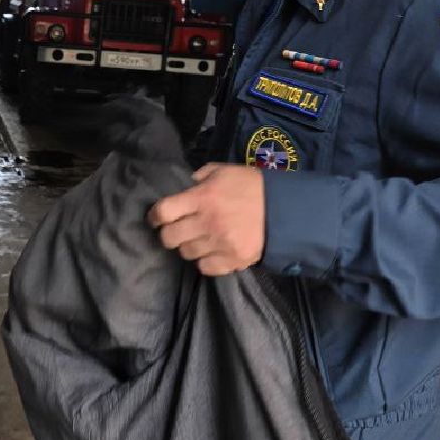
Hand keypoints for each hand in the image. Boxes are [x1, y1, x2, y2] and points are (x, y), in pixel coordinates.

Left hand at [148, 163, 266, 275]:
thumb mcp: (224, 171)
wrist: (286, 209)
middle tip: (176, 230)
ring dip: (188, 246)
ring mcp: (220, 243)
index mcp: (202, 197)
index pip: (163, 211)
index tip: (156, 218)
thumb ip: (200, 177)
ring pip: (186, 253)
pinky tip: (212, 251)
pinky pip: (205, 267)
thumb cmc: (252, 186)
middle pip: (169, 237)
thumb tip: (185, 186)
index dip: (154, 216)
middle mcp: (207, 222)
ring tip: (198, 239)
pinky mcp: (232, 260)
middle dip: (168, 233)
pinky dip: (205, 261)